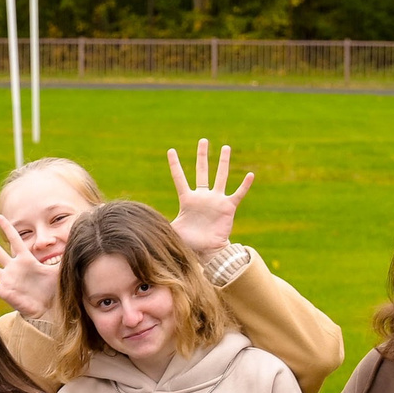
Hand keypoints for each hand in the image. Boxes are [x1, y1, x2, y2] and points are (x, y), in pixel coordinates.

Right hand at [0, 216, 56, 320]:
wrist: (48, 307)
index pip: (15, 240)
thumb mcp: (60, 270)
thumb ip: (64, 257)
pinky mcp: (5, 292)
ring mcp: (7, 279)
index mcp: (26, 260)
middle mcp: (13, 267)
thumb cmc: (53, 288)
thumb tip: (76, 241)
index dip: (7, 228)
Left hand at [166, 139, 254, 258]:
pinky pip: (238, 193)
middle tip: (203, 141)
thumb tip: (143, 222)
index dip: (175, 165)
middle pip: (202, 171)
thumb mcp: (172, 229)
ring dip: (223, 162)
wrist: (206, 251)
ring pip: (221, 177)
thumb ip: (161, 222)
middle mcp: (203, 196)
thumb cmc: (189, 242)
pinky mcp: (228, 207)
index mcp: (188, 200)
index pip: (180, 178)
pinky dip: (245, 185)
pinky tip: (250, 174)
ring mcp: (216, 200)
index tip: (171, 151)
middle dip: (202, 156)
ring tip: (225, 148)